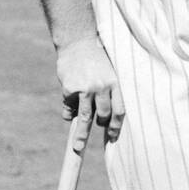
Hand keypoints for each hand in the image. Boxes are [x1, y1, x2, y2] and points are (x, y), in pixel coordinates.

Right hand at [56, 36, 124, 151]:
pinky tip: (69, 114)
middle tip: (97, 134)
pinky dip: (68, 113)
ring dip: (81, 134)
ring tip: (78, 147)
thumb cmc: (97, 59)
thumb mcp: (109, 72)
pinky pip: (69, 108)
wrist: (77, 42)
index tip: (113, 137)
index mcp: (115, 83)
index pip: (119, 110)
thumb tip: (106, 119)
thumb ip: (110, 93)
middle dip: (100, 126)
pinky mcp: (70, 88)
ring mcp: (85, 88)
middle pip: (103, 115)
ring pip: (85, 117)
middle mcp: (102, 87)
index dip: (116, 126)